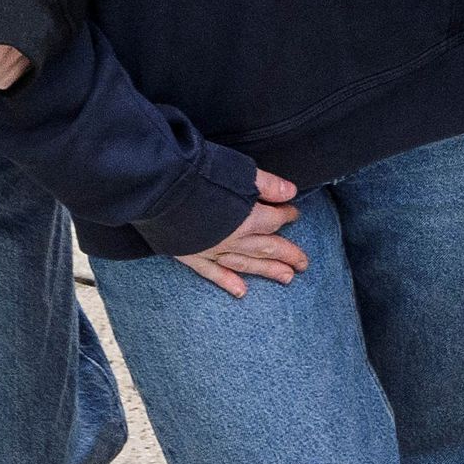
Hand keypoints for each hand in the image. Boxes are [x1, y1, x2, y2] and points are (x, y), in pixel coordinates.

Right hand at [177, 169, 306, 297]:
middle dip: (287, 254)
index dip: (286, 215)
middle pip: (266, 248)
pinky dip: (228, 282)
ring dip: (267, 271)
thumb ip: (266, 184)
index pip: (274, 220)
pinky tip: (241, 292)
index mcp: (246, 218)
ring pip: (246, 264)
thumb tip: (291, 191)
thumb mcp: (238, 171)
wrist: (160, 189)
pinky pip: (213, 273)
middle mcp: (233, 239)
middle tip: (303, 264)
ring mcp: (212, 250)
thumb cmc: (198, 175)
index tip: (294, 213)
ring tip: (287, 278)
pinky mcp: (192, 255)